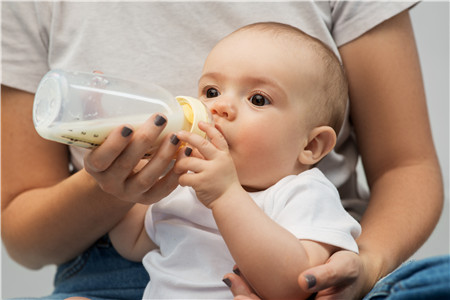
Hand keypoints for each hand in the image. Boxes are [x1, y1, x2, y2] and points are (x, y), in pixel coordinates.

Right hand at [84, 113, 180, 203]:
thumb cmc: (110, 144)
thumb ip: (95, 107)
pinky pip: (163, 189)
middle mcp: (109, 183)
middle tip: (160, 120)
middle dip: (144, 141)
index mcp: (94, 166)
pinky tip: (184, 153)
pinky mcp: (148, 198)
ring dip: (163, 156)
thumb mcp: (99, 129)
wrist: (118, 173)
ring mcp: (129, 193)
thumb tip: (96, 79)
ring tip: (175, 137)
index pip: (100, 159)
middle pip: (126, 165)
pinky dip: (175, 172)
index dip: (113, 144)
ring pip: (147, 178)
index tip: (127, 127)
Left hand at [174, 121, 240, 207]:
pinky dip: (181, 179)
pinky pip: (184, 177)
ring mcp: (210, 171)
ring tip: (178, 168)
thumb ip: (207, 156)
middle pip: (200, 143)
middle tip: (178, 133)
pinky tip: (184, 182)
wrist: (230, 202)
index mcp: (224, 155)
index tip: (199, 122)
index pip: (217, 137)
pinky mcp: (202, 182)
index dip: (208, 128)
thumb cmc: (223, 184)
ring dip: (179, 164)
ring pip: (187, 161)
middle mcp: (218, 160)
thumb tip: (190, 148)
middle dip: (187, 136)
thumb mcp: (221, 166)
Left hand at [227, 250, 372, 299]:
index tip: (239, 297)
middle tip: (231, 280)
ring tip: (232, 277)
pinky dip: (252, 287)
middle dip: (247, 298)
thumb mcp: (344, 268)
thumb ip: (327, 276)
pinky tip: (239, 274)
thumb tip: (304, 281)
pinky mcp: (289, 296)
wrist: (352, 272)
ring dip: (246, 293)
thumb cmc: (349, 269)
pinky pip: (267, 295)